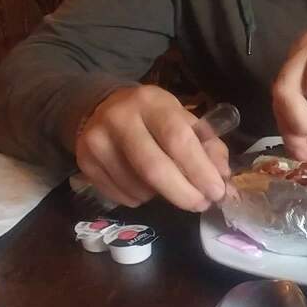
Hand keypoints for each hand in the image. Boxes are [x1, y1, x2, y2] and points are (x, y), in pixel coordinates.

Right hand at [75, 86, 229, 211]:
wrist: (101, 108)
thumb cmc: (153, 118)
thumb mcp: (183, 120)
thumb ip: (208, 146)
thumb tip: (222, 179)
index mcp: (152, 102)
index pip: (178, 139)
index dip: (199, 170)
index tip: (217, 192)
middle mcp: (120, 118)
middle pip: (154, 168)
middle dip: (183, 194)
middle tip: (200, 205)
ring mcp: (97, 140)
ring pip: (137, 187)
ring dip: (162, 197)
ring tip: (171, 189)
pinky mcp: (84, 161)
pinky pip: (121, 195)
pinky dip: (141, 199)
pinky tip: (146, 187)